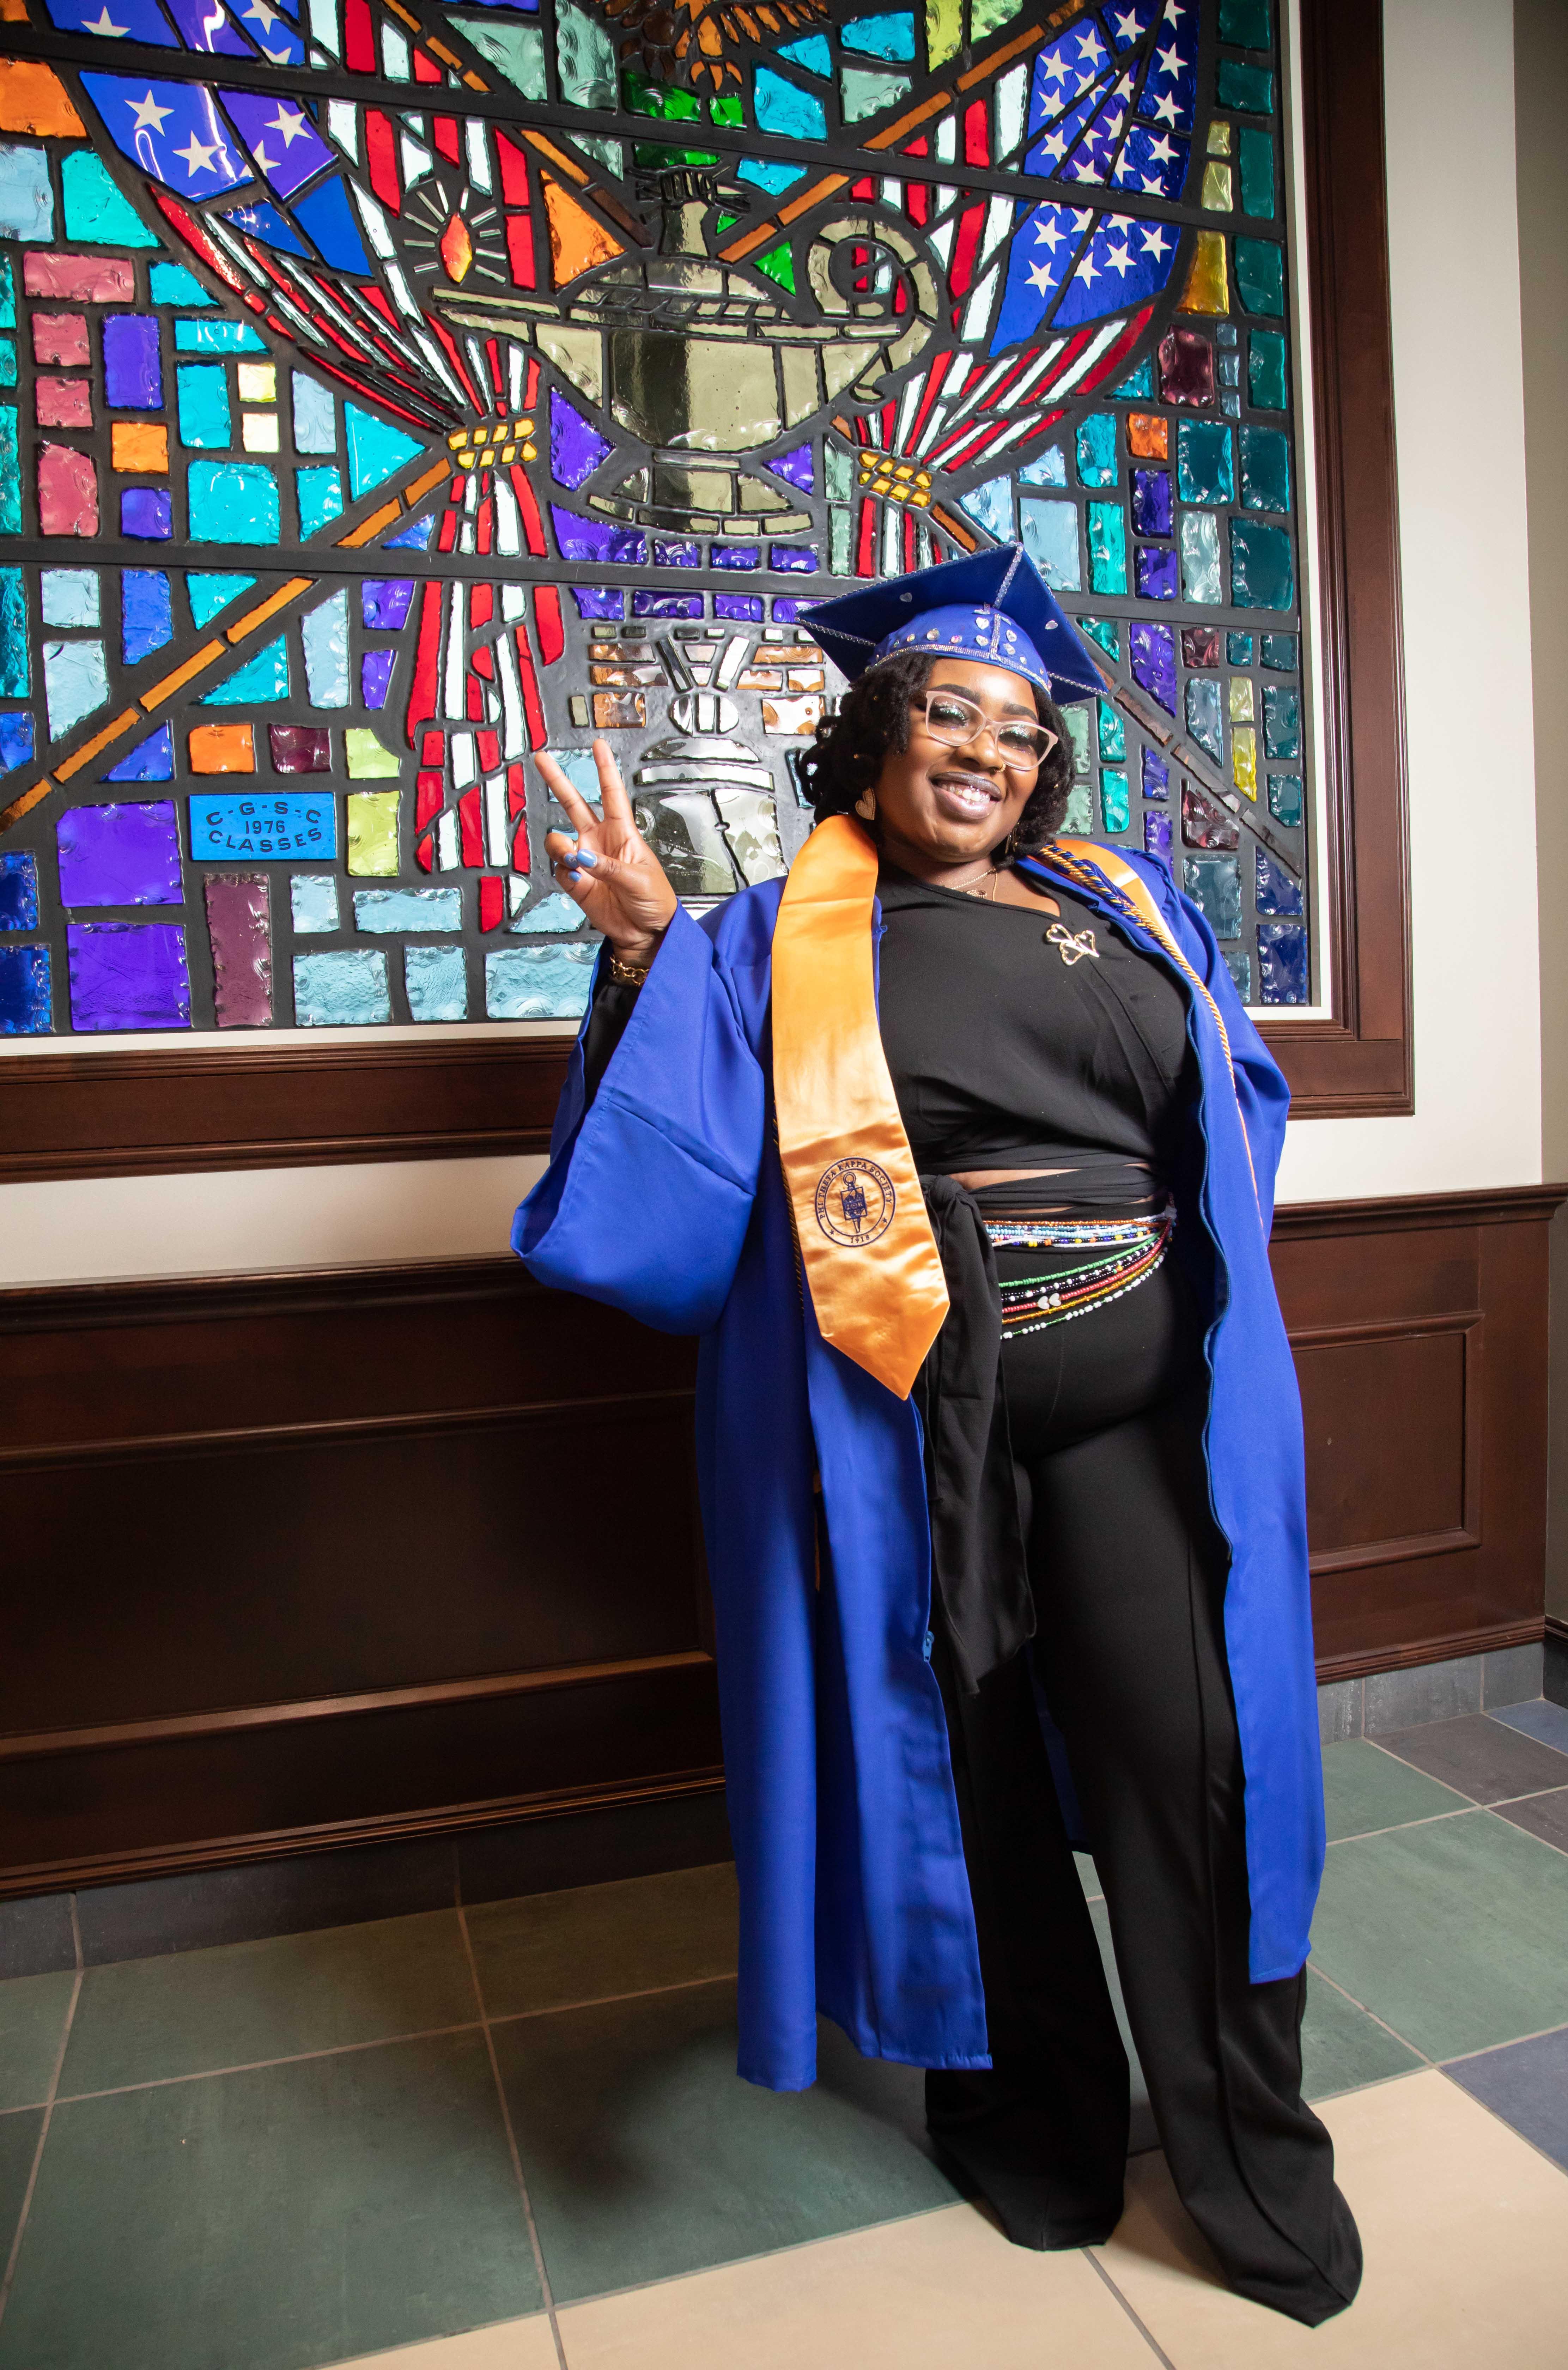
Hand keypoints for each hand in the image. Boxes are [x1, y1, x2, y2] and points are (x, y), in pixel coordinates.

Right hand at [538, 740, 678, 961]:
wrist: (646, 933)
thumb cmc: (654, 901)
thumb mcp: (639, 878)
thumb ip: (608, 865)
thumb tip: (581, 855)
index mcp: (623, 832)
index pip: (611, 793)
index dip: (604, 768)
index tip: (598, 744)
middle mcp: (600, 841)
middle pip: (574, 804)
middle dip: (558, 781)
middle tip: (541, 759)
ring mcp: (586, 860)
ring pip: (559, 840)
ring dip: (560, 846)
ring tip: (573, 858)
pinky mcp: (576, 882)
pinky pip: (559, 869)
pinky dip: (564, 871)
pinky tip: (577, 876)